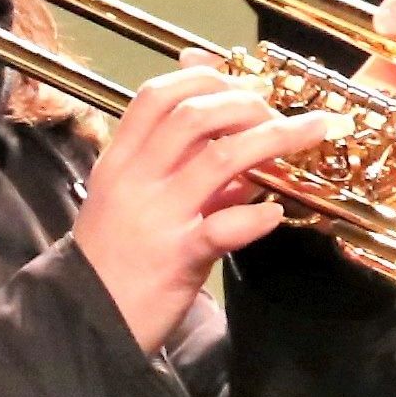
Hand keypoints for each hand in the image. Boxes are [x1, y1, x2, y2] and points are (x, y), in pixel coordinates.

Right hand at [79, 79, 337, 349]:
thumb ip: (180, 169)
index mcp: (120, 160)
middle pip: (194, 114)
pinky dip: (257, 215)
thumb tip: (240, 143)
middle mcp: (136, 179)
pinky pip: (224, 226)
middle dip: (247, 102)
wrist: (87, 320)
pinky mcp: (177, 257)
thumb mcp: (133, 202)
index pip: (158, 95)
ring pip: (219, 157)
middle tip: (278, 112)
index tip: (241, 82)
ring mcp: (157, 216)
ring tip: (308, 134)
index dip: (205, 77)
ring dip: (274, 139)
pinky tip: (275, 212)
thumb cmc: (113, 259)